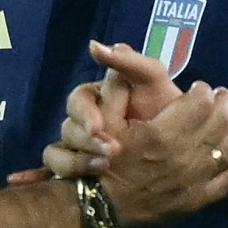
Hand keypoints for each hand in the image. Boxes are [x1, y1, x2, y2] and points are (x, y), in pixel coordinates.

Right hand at [8, 43, 203, 184]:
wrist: (185, 149)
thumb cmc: (167, 108)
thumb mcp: (155, 81)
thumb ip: (129, 62)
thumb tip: (94, 46)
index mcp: (100, 99)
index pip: (79, 100)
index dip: (86, 114)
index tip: (98, 127)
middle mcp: (87, 122)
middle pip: (68, 128)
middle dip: (85, 141)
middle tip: (108, 152)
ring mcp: (81, 148)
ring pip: (58, 153)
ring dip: (76, 162)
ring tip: (104, 168)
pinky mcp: (81, 170)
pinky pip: (55, 174)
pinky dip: (47, 176)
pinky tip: (43, 181)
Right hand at [96, 80, 227, 227]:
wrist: (102, 211)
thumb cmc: (100, 162)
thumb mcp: (100, 121)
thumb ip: (115, 88)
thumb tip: (117, 50)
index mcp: (162, 133)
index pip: (198, 102)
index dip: (202, 91)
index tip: (201, 87)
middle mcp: (184, 155)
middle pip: (219, 121)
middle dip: (226, 102)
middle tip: (225, 94)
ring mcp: (195, 179)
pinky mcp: (200, 199)